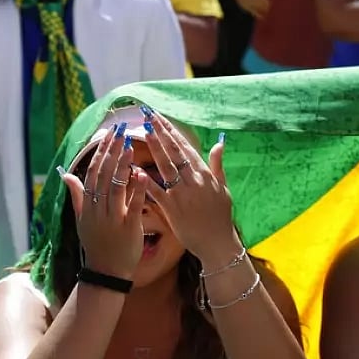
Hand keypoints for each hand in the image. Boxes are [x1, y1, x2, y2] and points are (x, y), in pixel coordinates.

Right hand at [60, 122, 150, 279]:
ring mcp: (112, 219)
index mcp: (88, 205)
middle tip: (121, 131)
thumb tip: (64, 174)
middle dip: (112, 152)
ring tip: (129, 146)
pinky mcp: (128, 228)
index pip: (93, 172)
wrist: (106, 272)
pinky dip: (136, 190)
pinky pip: (132, 206)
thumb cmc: (96, 244)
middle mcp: (98, 209)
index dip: (101, 152)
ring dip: (122, 166)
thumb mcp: (82, 219)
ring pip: (115, 187)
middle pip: (104, 175)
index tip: (110, 134)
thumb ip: (76, 195)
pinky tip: (141, 174)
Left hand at [144, 111, 237, 265]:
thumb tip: (219, 142)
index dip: (171, 131)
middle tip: (148, 116)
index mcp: (204, 174)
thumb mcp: (223, 188)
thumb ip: (217, 164)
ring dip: (155, 148)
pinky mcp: (173, 209)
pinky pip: (157, 192)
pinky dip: (147, 181)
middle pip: (175, 152)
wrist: (217, 243)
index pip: (185, 147)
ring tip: (144, 132)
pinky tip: (136, 169)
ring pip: (167, 167)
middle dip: (161, 132)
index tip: (159, 117)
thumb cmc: (220, 216)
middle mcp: (194, 181)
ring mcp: (183, 194)